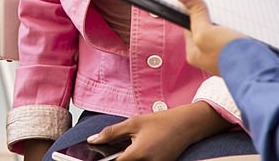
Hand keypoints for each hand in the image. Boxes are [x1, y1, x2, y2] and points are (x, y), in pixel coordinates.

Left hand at [87, 103, 229, 160]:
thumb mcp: (133, 123)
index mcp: (138, 154)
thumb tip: (93, 140)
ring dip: (126, 159)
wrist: (186, 125)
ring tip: (121, 150)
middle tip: (109, 152)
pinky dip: (136, 159)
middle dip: (115, 159)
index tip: (92, 157)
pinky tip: (133, 152)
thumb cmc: (161, 122)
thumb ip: (111, 133)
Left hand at [178, 0, 245, 74]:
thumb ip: (196, 15)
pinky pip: (235, 40)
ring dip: (228, 26)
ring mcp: (224, 58)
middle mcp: (207, 58)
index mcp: (194, 54)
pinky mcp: (239, 57)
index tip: (203, 5)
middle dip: (214, 20)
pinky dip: (239, 33)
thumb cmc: (231, 56)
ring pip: (222, 33)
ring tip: (234, 24)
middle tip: (222, 16)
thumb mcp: (206, 33)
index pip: (189, 26)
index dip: (196, 13)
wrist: (260, 74)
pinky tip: (243, 31)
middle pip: (206, 29)